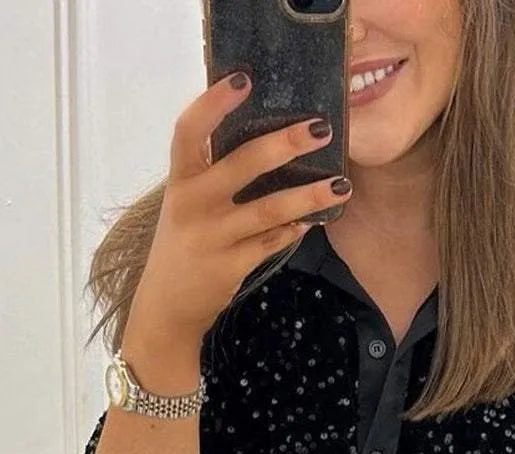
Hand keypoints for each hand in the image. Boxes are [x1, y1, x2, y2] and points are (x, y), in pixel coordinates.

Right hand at [125, 72, 352, 348]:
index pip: (188, 131)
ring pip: (270, 209)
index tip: (243, 79)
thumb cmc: (183, 244)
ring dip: (310, 195)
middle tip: (320, 129)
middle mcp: (193, 205)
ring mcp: (213, 237)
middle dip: (285, 144)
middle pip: (243, 164)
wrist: (167, 307)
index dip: (213, 103)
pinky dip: (295, 229)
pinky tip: (314, 220)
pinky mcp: (231, 266)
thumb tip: (262, 139)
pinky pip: (272, 241)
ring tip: (342, 185)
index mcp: (179, 181)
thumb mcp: (186, 205)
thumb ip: (211, 176)